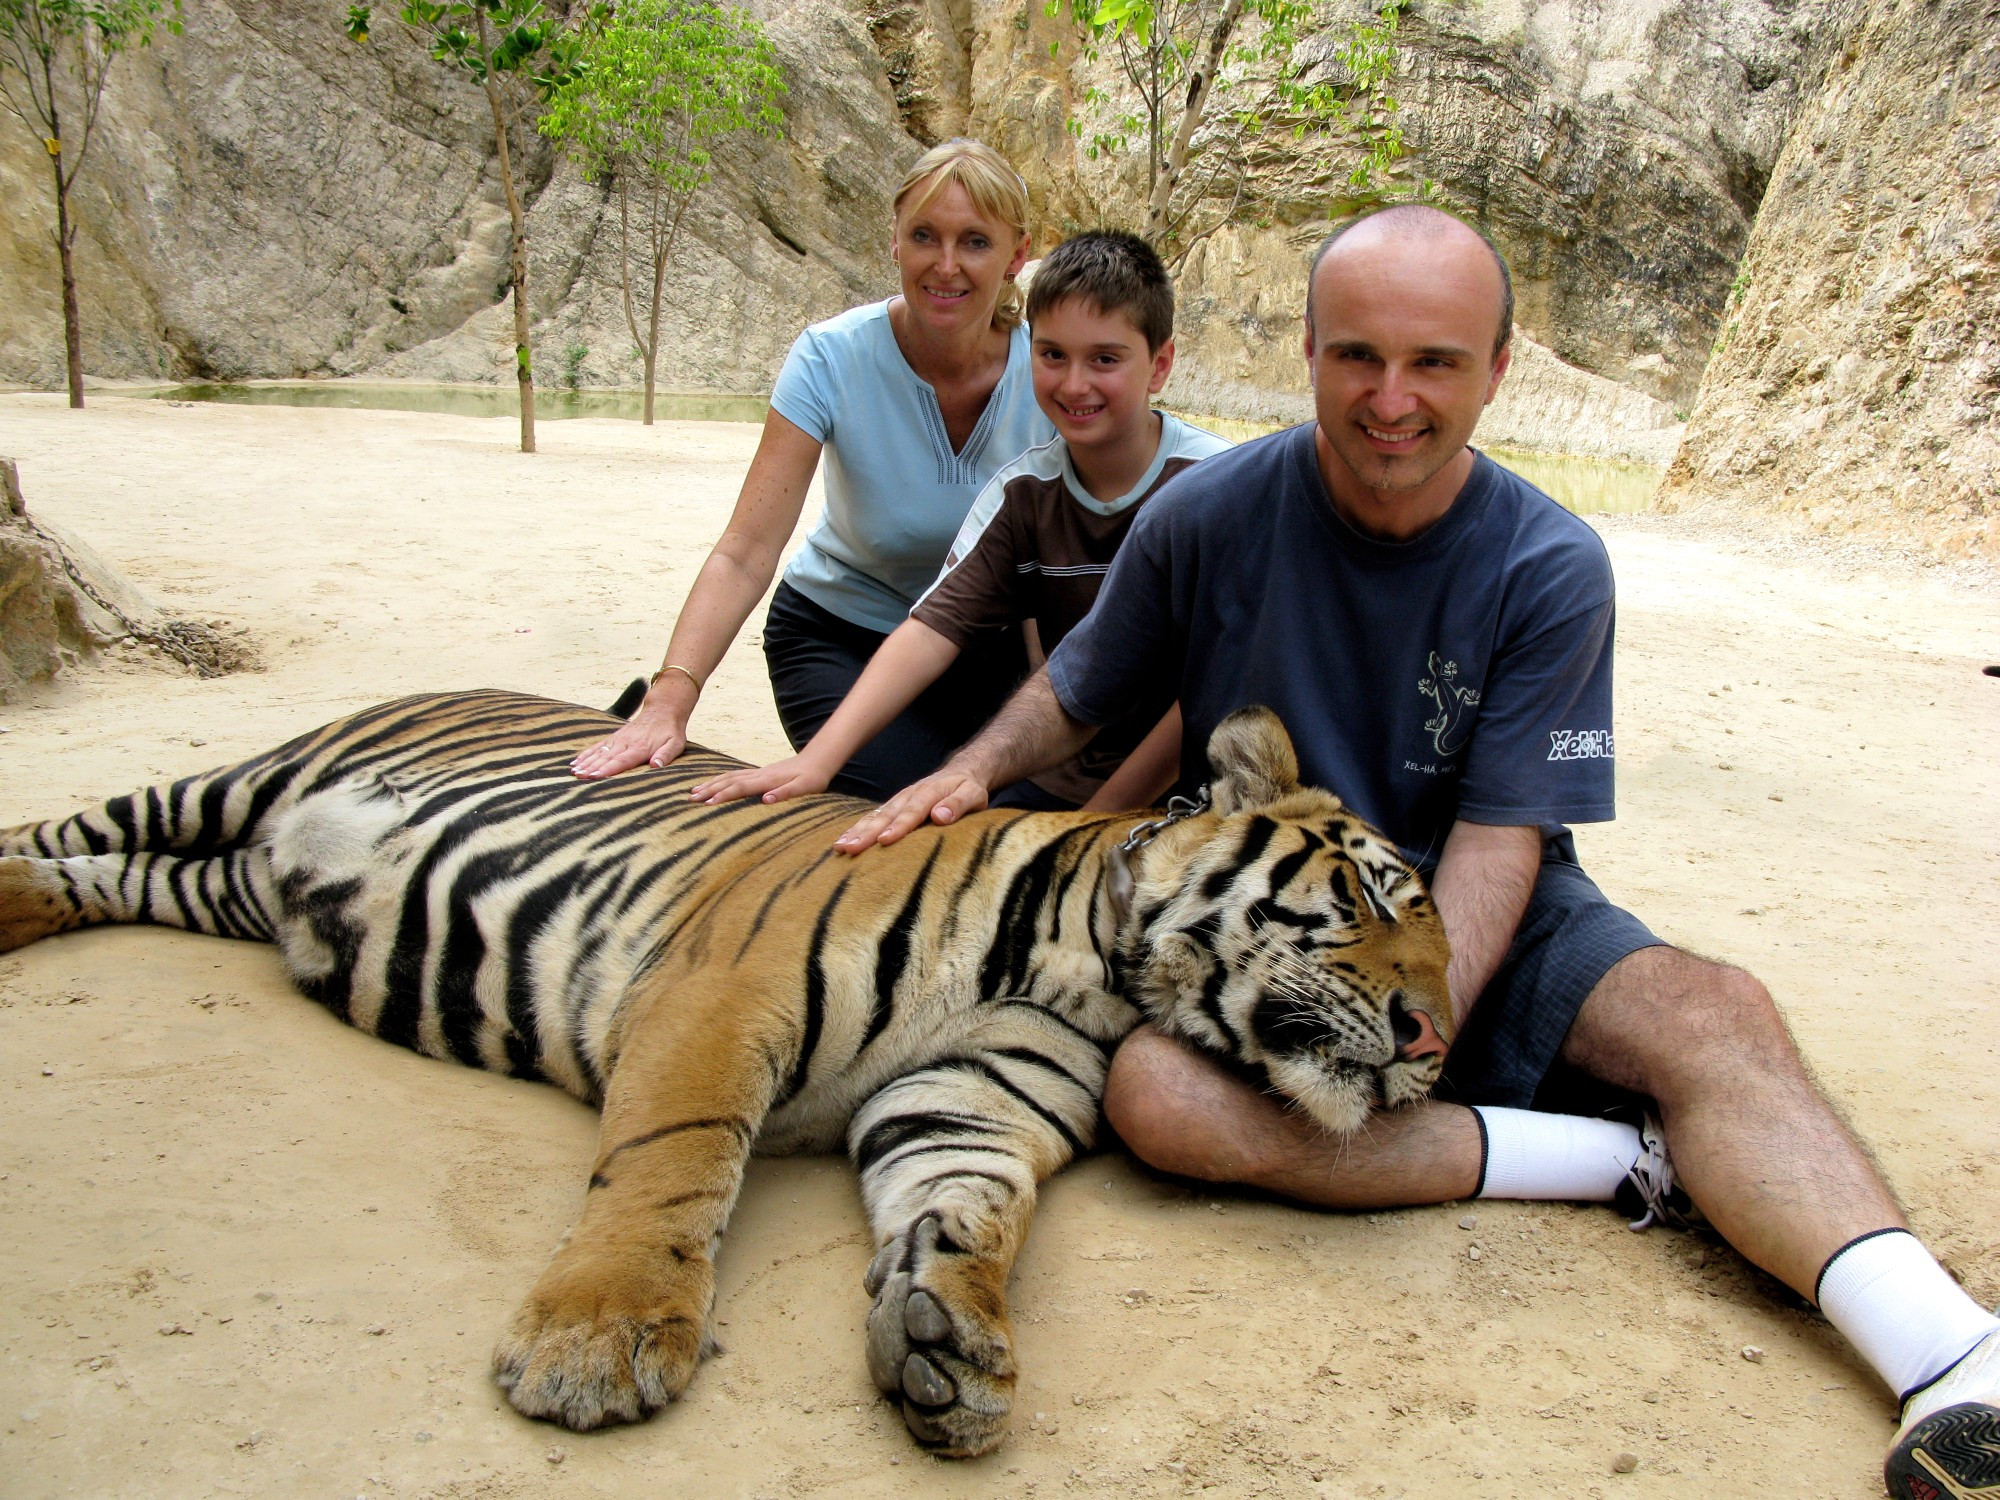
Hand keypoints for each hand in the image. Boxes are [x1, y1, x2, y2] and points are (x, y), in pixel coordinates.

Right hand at [571, 702, 687, 779]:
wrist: (663, 710)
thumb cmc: (670, 731)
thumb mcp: (675, 743)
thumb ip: (665, 755)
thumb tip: (656, 765)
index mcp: (640, 747)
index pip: (621, 760)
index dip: (607, 769)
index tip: (595, 776)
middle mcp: (626, 743)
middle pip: (606, 757)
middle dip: (591, 768)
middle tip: (578, 776)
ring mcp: (618, 739)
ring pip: (599, 752)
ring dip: (586, 762)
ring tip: (574, 771)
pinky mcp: (614, 737)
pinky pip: (598, 745)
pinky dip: (586, 753)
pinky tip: (576, 761)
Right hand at [689, 756, 829, 804]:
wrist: (819, 759)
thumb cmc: (813, 777)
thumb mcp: (804, 788)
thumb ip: (785, 794)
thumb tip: (765, 800)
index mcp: (767, 780)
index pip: (740, 788)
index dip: (723, 796)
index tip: (706, 804)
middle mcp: (759, 774)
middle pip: (729, 781)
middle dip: (709, 789)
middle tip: (690, 798)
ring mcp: (758, 772)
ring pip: (729, 776)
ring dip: (711, 783)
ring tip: (694, 790)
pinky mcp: (760, 772)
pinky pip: (735, 775)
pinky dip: (721, 779)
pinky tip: (715, 783)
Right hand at [833, 769, 989, 853]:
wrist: (961, 773)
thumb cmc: (968, 788)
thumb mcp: (973, 794)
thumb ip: (959, 804)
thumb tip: (941, 816)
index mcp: (929, 793)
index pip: (913, 812)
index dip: (899, 826)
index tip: (884, 840)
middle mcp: (909, 795)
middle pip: (886, 814)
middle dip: (866, 832)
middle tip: (849, 848)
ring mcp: (898, 800)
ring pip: (875, 816)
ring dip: (856, 831)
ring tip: (839, 847)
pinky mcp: (893, 806)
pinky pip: (873, 817)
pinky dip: (857, 828)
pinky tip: (842, 841)